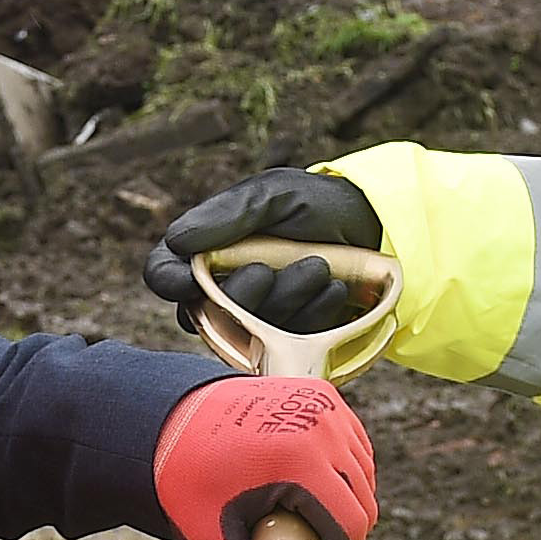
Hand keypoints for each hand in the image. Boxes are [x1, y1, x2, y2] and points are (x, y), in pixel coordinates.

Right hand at [145, 170, 384, 337]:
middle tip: (273, 267)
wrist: (376, 232)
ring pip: (247, 332)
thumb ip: (228, 213)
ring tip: (320, 267)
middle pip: (204, 313)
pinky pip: (287, 345)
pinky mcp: (287, 343)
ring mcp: (255, 320)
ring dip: (286, 299)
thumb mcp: (275, 194)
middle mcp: (223, 290)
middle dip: (243, 293)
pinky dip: (312, 315)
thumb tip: (177, 240)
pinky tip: (334, 290)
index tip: (188, 282)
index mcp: (207, 250)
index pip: (164, 272)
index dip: (168, 280)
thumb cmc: (317, 206)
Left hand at [152, 374, 377, 539]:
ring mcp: (324, 408)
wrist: (172, 416)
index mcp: (298, 462)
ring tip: (317, 520)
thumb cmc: (188, 478)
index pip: (351, 525)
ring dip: (349, 501)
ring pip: (363, 474)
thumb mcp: (208, 536)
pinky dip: (345, 469)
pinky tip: (320, 487)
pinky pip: (353, 445)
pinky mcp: (323, 395)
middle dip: (348, 534)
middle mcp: (320, 429)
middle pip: (364, 501)